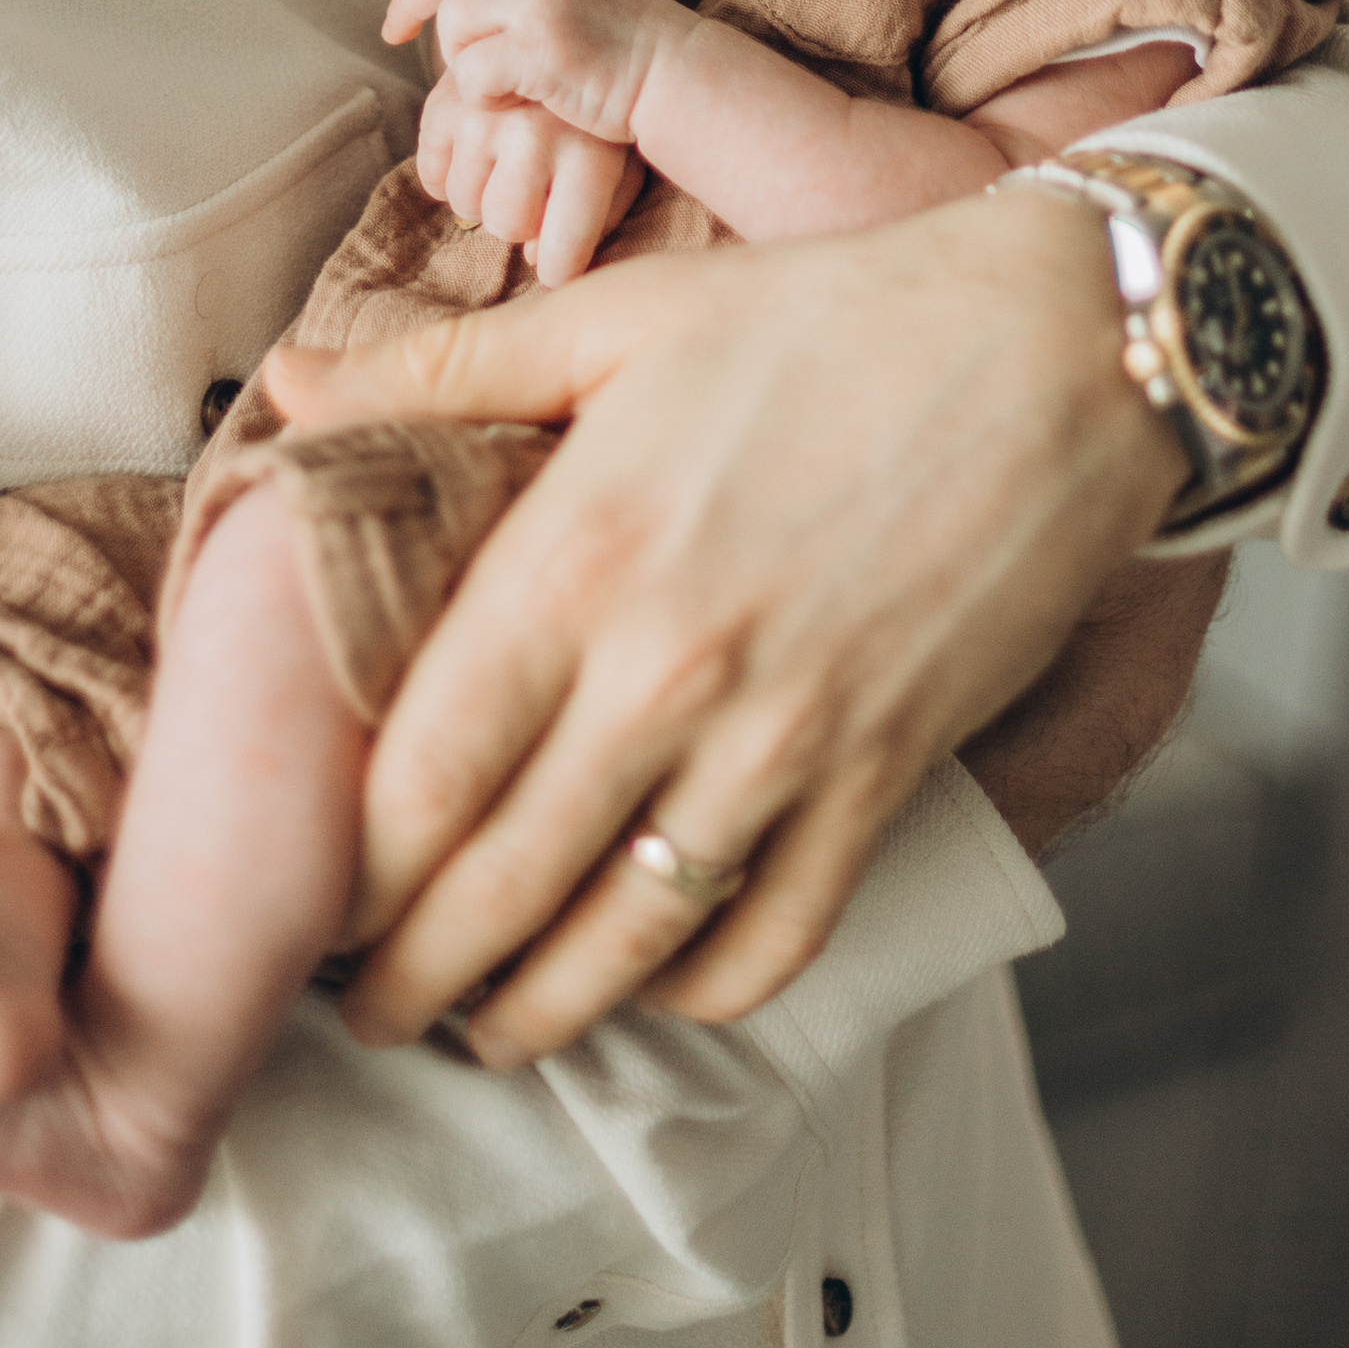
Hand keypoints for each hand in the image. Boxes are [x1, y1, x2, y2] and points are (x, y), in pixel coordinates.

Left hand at [263, 181, 1184, 1066]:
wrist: (1058, 343)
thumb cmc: (827, 315)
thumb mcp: (619, 320)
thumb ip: (443, 372)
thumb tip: (290, 391)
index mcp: (579, 556)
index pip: (420, 778)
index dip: (350, 872)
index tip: (312, 900)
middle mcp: (668, 671)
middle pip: (499, 889)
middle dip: (415, 978)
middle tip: (369, 1009)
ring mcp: (784, 739)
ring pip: (626, 942)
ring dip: (539, 1014)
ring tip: (488, 1032)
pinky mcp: (884, 775)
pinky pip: (775, 935)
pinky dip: (702, 987)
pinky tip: (654, 980)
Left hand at [379, 0, 689, 282]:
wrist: (680, 78)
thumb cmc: (639, 38)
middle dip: (410, 4)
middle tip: (392, 33)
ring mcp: (541, 3)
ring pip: (455, 25)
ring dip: (461, 60)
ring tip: (496, 82)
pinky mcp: (539, 51)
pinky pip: (472, 72)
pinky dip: (479, 95)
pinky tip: (510, 104)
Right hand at [410, 76, 643, 284]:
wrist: (578, 35)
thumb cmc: (604, 120)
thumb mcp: (622, 167)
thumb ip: (594, 219)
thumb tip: (536, 262)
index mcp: (588, 154)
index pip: (560, 251)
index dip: (555, 271)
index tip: (555, 269)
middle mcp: (534, 133)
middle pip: (506, 226)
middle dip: (519, 223)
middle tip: (533, 196)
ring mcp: (486, 114)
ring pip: (465, 203)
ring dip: (483, 197)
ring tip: (506, 170)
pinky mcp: (448, 100)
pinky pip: (432, 173)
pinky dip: (448, 175)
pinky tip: (478, 156)